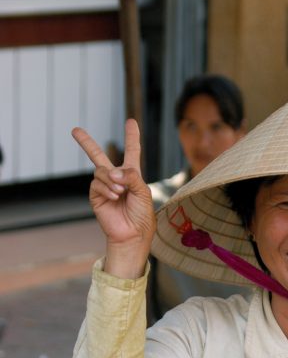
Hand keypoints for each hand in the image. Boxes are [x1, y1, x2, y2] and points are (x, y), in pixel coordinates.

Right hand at [72, 119, 155, 273]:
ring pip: (101, 171)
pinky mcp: (96, 197)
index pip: (131, 152)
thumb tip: (112, 171)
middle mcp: (116, 178)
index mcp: (132, 175)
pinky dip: (106, 188)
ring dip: (111, 180)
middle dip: (86, 143)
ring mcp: (104, 187)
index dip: (132, 137)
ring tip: (120, 192)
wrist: (132, 235)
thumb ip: (131, 176)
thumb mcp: (143, 192)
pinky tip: (114, 196)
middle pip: (98, 156)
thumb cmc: (142, 215)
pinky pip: (96, 184)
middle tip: (75, 130)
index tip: (131, 122)